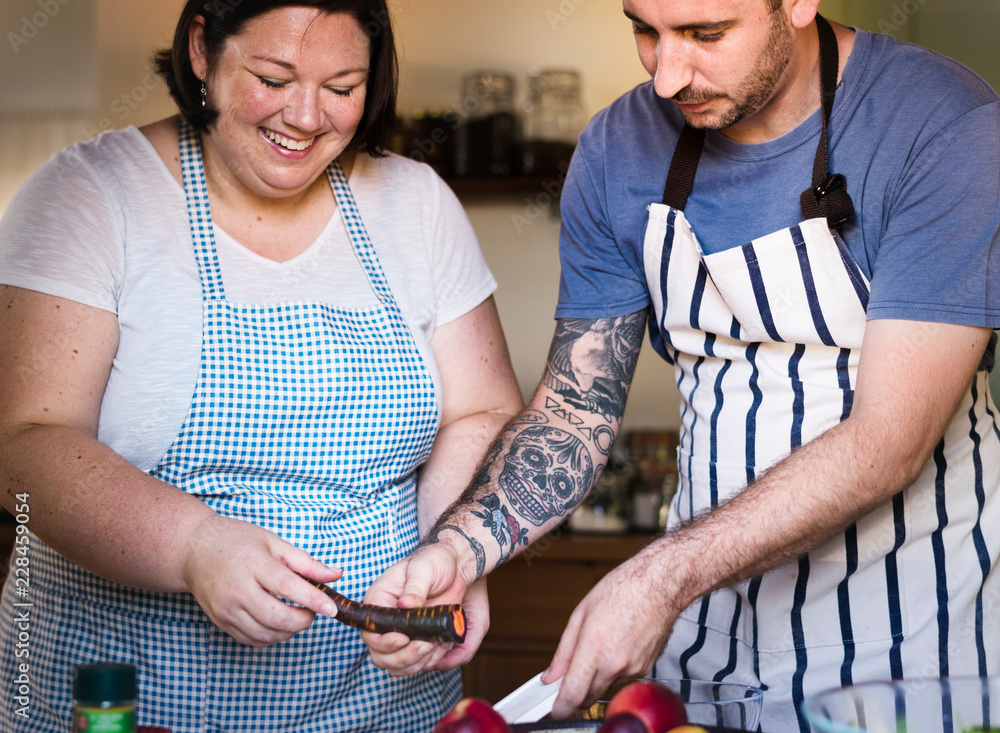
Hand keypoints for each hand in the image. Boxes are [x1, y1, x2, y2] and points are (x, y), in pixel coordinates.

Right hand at [180, 514, 341, 646]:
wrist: (195, 550)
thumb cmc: (238, 542)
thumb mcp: (274, 543)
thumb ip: (306, 562)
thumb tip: (336, 575)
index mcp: (254, 564)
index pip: (288, 587)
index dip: (313, 600)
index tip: (333, 609)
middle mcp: (238, 590)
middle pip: (277, 618)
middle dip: (304, 620)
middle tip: (314, 611)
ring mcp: (227, 609)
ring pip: (266, 634)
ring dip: (290, 631)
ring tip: (298, 616)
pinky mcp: (221, 622)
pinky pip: (252, 640)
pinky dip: (272, 637)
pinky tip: (279, 623)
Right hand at [362, 543, 487, 674]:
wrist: (455, 567)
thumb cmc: (435, 561)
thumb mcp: (424, 569)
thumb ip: (415, 588)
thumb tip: (405, 605)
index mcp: (379, 601)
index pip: (370, 632)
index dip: (384, 642)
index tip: (405, 638)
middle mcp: (385, 621)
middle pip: (380, 655)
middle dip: (403, 657)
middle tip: (426, 645)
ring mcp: (400, 634)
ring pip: (396, 665)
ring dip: (416, 662)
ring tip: (435, 644)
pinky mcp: (416, 642)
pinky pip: (413, 665)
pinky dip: (426, 663)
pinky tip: (440, 646)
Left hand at [543, 552, 677, 717]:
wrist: (660, 585)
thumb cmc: (622, 590)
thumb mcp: (581, 614)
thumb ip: (563, 651)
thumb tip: (551, 675)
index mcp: (595, 647)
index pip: (573, 695)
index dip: (560, 708)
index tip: (554, 709)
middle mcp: (615, 663)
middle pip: (588, 697)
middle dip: (576, 692)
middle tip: (570, 674)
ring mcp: (633, 669)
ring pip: (606, 687)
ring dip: (597, 678)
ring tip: (602, 645)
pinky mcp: (646, 669)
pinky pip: (622, 679)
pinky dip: (615, 670)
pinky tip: (618, 645)